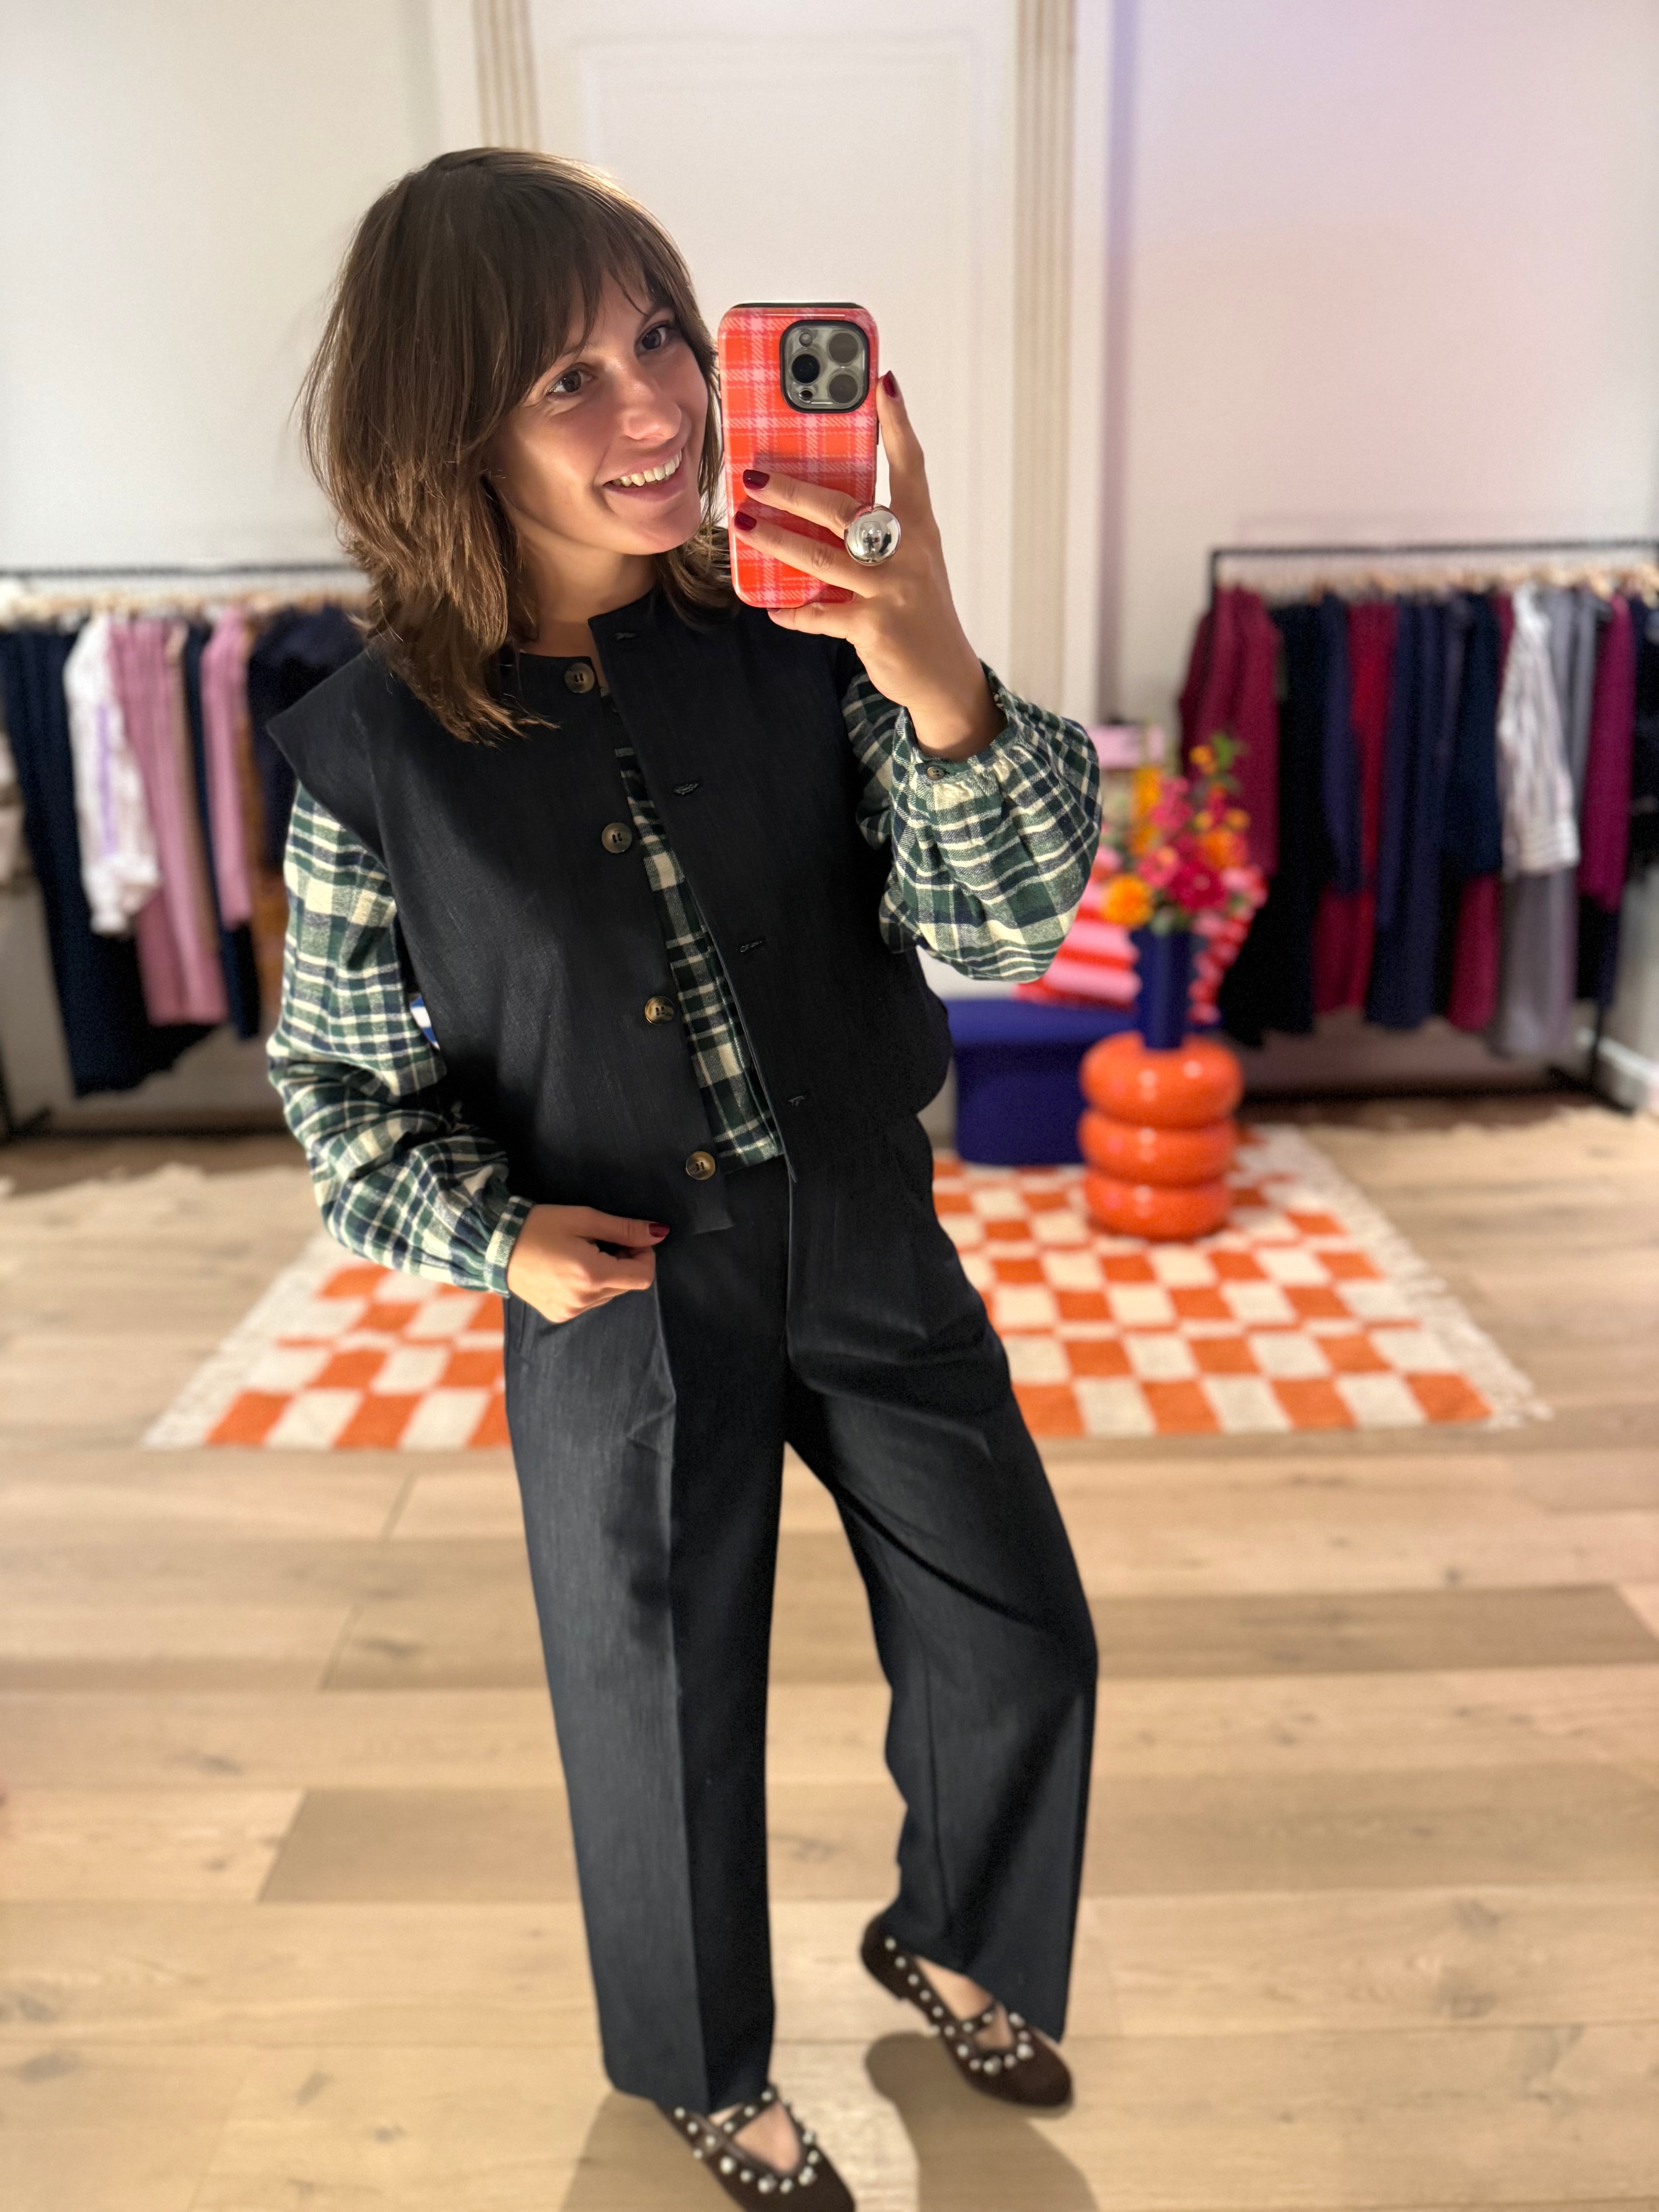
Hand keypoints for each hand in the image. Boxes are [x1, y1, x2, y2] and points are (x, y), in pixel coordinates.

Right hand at [505, 1204, 667, 1323]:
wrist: (494, 1245)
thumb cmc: (539, 1226)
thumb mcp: (584, 1218)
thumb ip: (624, 1228)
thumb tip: (660, 1233)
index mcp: (592, 1276)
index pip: (643, 1277)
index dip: (644, 1255)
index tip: (628, 1238)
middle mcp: (584, 1300)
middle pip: (628, 1285)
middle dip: (625, 1262)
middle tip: (602, 1241)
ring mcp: (571, 1311)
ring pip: (610, 1294)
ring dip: (608, 1274)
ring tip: (581, 1254)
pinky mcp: (560, 1314)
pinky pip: (591, 1302)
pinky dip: (590, 1286)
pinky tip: (569, 1269)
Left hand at [732, 373, 1001, 760]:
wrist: (944, 675)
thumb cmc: (917, 608)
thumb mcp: (909, 562)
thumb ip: (875, 532)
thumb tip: (816, 503)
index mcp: (919, 529)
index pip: (911, 466)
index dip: (898, 424)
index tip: (883, 382)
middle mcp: (908, 553)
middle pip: (845, 509)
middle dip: (794, 489)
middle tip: (752, 474)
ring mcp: (891, 591)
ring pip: (823, 558)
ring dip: (777, 541)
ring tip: (743, 524)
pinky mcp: (874, 627)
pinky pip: (820, 614)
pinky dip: (792, 610)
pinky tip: (771, 605)